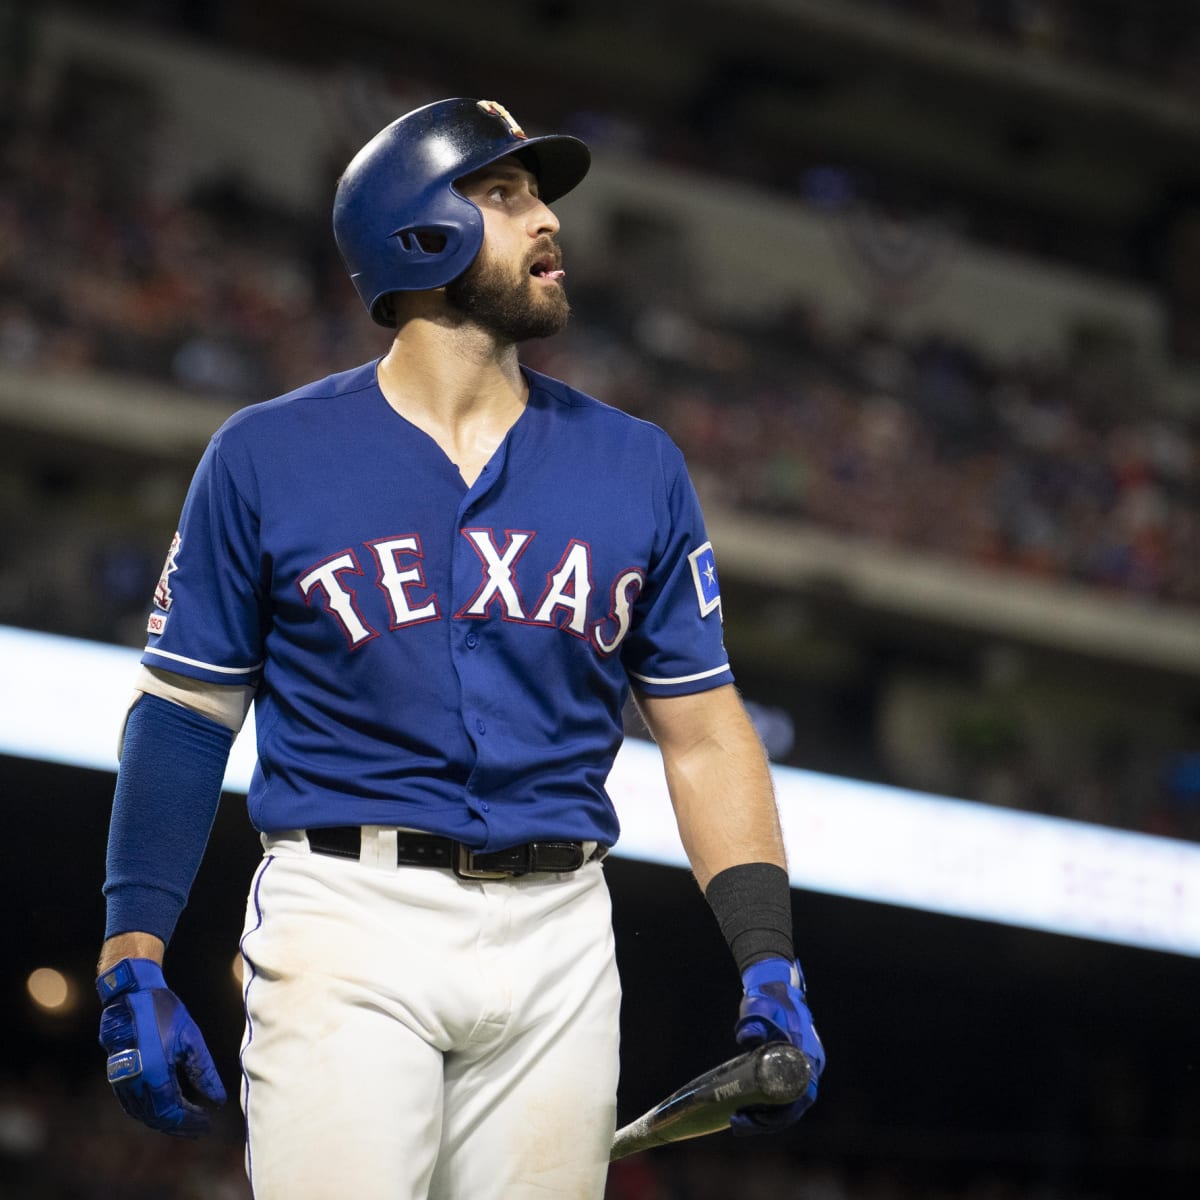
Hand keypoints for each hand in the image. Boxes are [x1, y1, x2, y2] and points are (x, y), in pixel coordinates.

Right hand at [96, 958, 226, 1135]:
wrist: (131, 994)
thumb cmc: (164, 1012)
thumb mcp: (191, 1039)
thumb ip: (204, 1072)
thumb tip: (218, 1100)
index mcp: (155, 1074)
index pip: (172, 1112)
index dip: (190, 1122)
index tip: (207, 1124)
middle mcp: (134, 1082)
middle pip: (157, 1117)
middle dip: (179, 1125)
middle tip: (200, 1127)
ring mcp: (121, 1080)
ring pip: (142, 1113)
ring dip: (163, 1121)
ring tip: (185, 1121)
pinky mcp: (116, 1074)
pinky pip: (131, 1103)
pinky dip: (148, 1112)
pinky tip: (163, 1108)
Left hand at [731, 956, 824, 1134]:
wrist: (776, 985)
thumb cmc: (769, 998)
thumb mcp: (757, 1008)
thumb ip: (753, 1022)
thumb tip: (747, 1039)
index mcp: (807, 1053)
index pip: (801, 1096)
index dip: (781, 1113)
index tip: (756, 1117)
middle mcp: (810, 1063)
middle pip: (795, 1105)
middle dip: (769, 1121)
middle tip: (738, 1123)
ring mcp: (803, 1065)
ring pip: (790, 1102)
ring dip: (767, 1116)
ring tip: (738, 1121)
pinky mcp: (793, 1065)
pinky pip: (785, 1093)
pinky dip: (769, 1106)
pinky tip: (748, 1109)